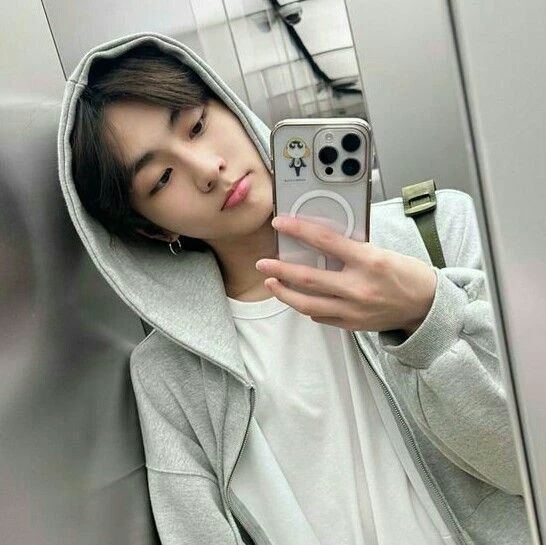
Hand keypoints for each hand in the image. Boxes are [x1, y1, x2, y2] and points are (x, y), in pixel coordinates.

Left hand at [256, 216, 436, 333]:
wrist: (427, 307)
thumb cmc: (407, 275)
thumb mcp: (381, 252)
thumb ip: (351, 250)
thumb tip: (319, 243)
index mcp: (369, 261)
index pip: (324, 240)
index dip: (298, 230)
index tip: (280, 223)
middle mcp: (359, 287)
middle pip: (307, 278)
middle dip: (280, 269)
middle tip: (263, 263)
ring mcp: (354, 310)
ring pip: (308, 304)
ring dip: (285, 293)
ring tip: (272, 283)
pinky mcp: (352, 325)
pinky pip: (321, 317)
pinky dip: (307, 307)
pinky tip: (299, 298)